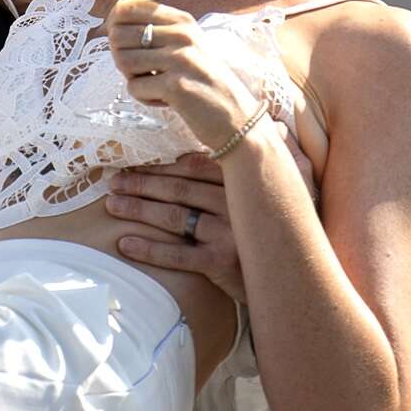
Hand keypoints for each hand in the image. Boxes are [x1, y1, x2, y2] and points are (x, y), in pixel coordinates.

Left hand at [105, 125, 316, 302]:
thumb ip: (286, 157)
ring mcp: (228, 233)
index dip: (163, 165)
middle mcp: (235, 204)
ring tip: (112, 204)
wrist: (298, 283)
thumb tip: (283, 127)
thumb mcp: (294, 190)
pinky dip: (150, 248)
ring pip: (175, 215)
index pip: (195, 166)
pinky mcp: (221, 264)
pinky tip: (126, 244)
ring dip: (139, 208)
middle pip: (179, 188)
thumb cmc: (290, 233)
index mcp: (244, 183)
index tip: (135, 163)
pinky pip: (179, 255)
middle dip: (143, 182)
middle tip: (113, 180)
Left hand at [106, 0, 261, 153]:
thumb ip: (158, 32)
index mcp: (182, 20)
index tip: (123, 43)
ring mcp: (180, 59)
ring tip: (154, 84)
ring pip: (123, 61)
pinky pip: (134, 88)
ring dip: (133, 78)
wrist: (236, 118)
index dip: (115, 25)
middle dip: (121, 56)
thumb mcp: (187, 45)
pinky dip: (144, 98)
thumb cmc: (204, 82)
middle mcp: (182, 34)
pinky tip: (165, 100)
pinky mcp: (176, 86)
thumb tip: (112, 25)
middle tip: (141, 71)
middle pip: (119, 35)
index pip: (128, 7)